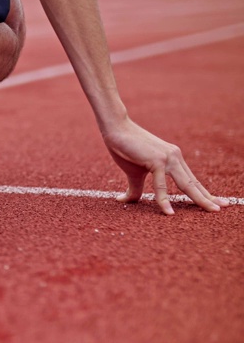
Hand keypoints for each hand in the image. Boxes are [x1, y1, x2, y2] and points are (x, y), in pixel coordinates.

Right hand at [103, 118, 229, 214]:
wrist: (116, 129)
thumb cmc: (124, 149)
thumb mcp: (133, 173)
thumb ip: (135, 188)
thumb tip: (123, 201)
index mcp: (173, 160)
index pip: (191, 180)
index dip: (203, 192)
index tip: (215, 202)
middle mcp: (175, 158)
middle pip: (194, 183)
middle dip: (209, 197)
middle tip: (225, 207)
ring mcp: (168, 158)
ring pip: (187, 184)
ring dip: (200, 199)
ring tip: (211, 211)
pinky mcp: (157, 160)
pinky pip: (162, 185)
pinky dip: (164, 200)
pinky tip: (169, 212)